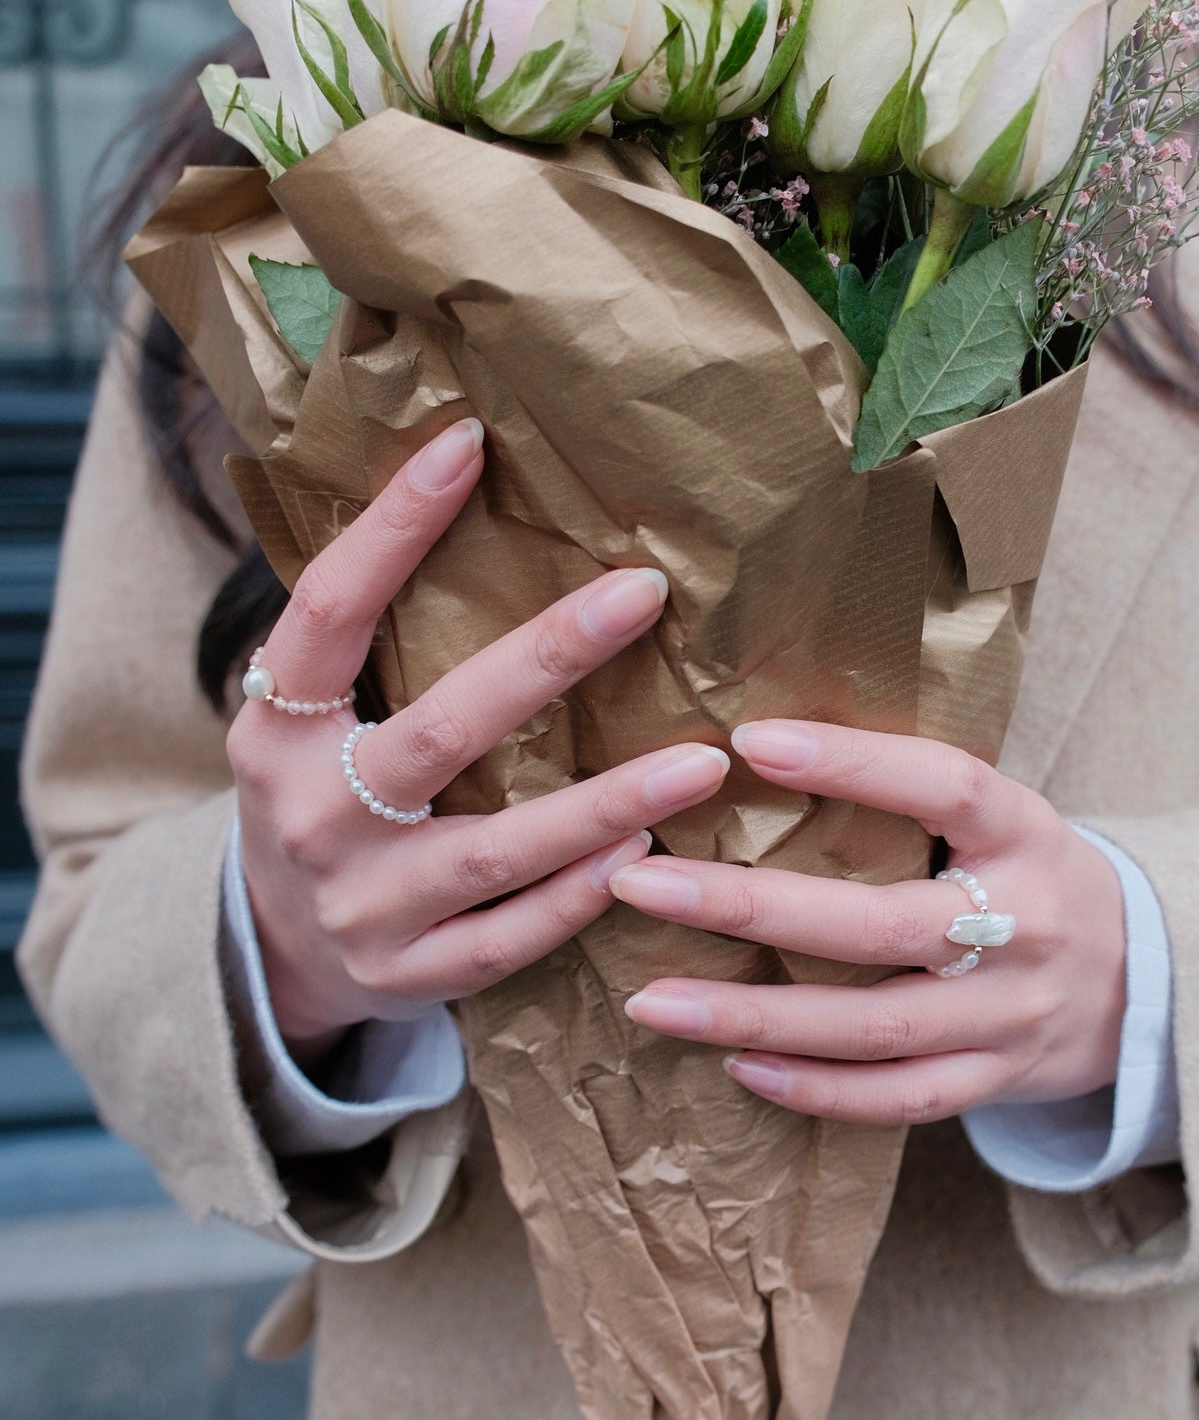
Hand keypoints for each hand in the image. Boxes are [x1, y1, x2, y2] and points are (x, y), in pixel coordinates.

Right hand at [228, 419, 729, 1062]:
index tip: (468, 443)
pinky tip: (649, 857)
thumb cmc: (321, 799)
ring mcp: (360, 907)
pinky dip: (577, 898)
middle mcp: (311, 815)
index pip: (330, 610)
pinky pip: (507, 940)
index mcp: (276, 730)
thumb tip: (472, 494)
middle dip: (546, 658)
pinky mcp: (406, 976)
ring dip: (603, 805)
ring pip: (493, 851)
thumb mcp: (311, 723)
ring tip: (701, 760)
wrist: (275, 954)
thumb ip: (373, 648)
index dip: (391, 527)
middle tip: (642, 592)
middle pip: (439, 729)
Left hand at [611, 720, 1127, 1124]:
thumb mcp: (1000, 815)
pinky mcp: (995, 1081)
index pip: (945, 787)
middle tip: (642, 883)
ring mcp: (1012, 1016)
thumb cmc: (1029, 874)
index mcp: (1026, 833)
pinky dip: (816, 1089)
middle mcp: (1025, 925)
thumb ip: (909, 792)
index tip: (747, 740)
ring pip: (877, 1026)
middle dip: (752, 905)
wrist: (1146, 980)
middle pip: (885, 924)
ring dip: (757, 1017)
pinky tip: (736, 1066)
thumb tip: (755, 739)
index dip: (854, 764)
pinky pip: (898, 1098)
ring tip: (654, 1002)